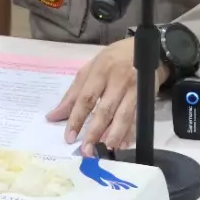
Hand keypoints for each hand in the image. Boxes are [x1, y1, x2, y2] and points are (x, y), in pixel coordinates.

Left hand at [46, 38, 167, 156]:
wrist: (146, 49)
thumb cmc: (112, 60)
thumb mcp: (90, 69)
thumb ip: (73, 94)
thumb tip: (53, 116)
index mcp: (100, 71)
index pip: (86, 98)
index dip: (77, 118)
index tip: (69, 137)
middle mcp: (118, 80)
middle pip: (105, 109)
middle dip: (95, 132)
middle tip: (87, 151)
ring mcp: (134, 89)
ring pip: (124, 115)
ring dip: (115, 134)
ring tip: (105, 149)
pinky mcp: (146, 97)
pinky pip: (138, 117)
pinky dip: (131, 132)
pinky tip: (124, 144)